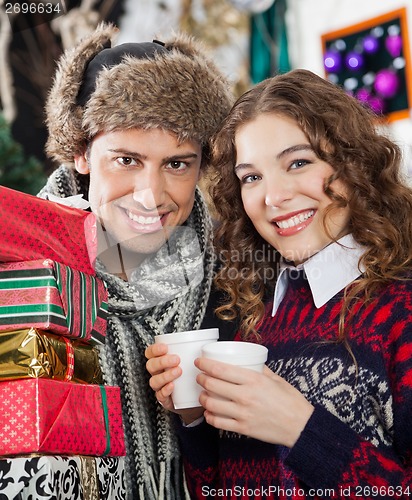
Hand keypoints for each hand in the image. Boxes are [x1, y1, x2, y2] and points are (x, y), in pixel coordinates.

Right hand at [145, 343, 203, 423]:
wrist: (196, 399)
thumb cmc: (192, 376)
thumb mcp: (191, 362)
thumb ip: (192, 352)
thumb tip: (204, 341)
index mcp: (161, 361)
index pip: (150, 353)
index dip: (155, 349)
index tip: (165, 347)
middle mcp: (157, 374)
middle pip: (151, 366)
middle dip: (162, 361)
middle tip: (177, 359)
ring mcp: (160, 387)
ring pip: (154, 381)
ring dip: (165, 375)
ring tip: (178, 371)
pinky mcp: (165, 401)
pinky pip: (160, 396)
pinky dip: (165, 390)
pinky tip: (173, 386)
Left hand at [195, 358, 313, 447]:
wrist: (301, 426)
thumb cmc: (291, 401)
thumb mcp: (276, 378)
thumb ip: (260, 369)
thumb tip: (249, 361)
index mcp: (254, 380)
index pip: (221, 369)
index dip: (205, 364)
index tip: (199, 361)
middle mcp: (245, 396)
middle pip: (212, 385)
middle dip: (201, 379)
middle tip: (199, 376)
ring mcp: (243, 414)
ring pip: (211, 404)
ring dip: (203, 398)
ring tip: (203, 394)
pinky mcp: (243, 429)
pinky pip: (218, 423)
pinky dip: (210, 417)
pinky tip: (209, 412)